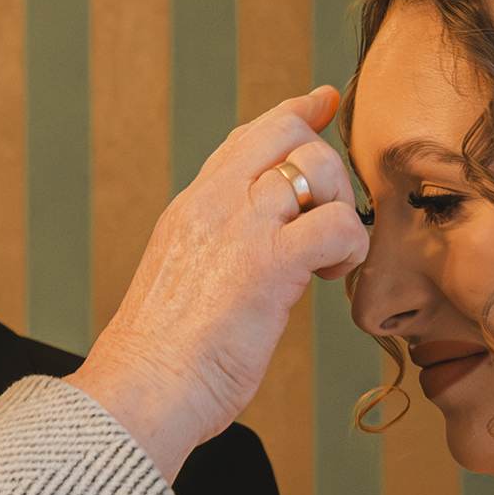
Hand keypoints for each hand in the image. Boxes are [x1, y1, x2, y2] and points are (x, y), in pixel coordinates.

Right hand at [71, 89, 366, 480]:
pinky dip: (351, 247)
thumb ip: (215, 252)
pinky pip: (338, 225)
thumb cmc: (161, 360)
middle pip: (287, 134)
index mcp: (191, 209)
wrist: (141, 392)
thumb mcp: (180, 282)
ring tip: (327, 259)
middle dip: (327, 168)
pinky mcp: (270, 265)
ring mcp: (241, 230)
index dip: (293, 115)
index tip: (322, 102)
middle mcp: (214, 205)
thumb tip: (255, 256)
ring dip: (341, 208)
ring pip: (317, 167)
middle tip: (329, 219)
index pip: (247, 138)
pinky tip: (331, 276)